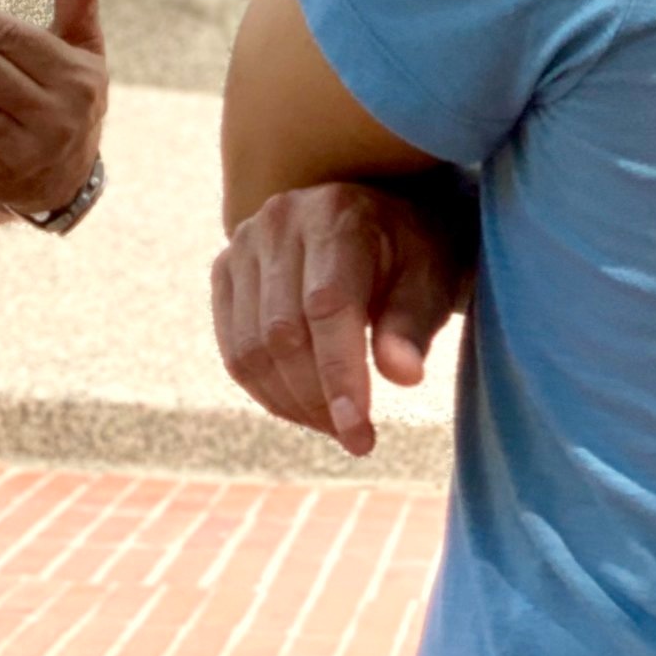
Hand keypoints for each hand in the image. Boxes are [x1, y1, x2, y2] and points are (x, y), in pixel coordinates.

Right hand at [210, 182, 469, 455]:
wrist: (376, 218)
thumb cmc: (412, 255)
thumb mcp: (430, 283)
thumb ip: (413, 326)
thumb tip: (403, 376)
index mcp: (336, 216)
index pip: (327, 306)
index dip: (340, 375)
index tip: (360, 434)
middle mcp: (280, 221)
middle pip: (283, 333)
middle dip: (317, 399)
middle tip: (356, 439)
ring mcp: (244, 243)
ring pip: (251, 347)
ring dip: (291, 403)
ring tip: (333, 425)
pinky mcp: (225, 269)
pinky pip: (233, 348)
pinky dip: (265, 390)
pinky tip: (302, 407)